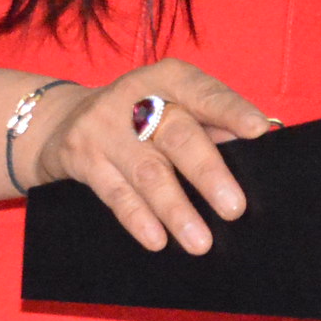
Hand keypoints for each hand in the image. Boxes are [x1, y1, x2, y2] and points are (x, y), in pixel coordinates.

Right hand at [23, 59, 276, 252]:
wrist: (62, 119)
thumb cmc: (139, 117)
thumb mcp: (172, 105)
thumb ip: (211, 123)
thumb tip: (256, 147)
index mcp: (169, 78)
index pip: (205, 93)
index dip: (231, 111)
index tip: (258, 132)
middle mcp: (135, 97)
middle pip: (178, 136)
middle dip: (208, 173)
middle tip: (234, 209)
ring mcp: (105, 127)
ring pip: (148, 172)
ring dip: (176, 210)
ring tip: (201, 242)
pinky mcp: (81, 157)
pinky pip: (114, 193)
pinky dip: (138, 218)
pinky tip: (157, 240)